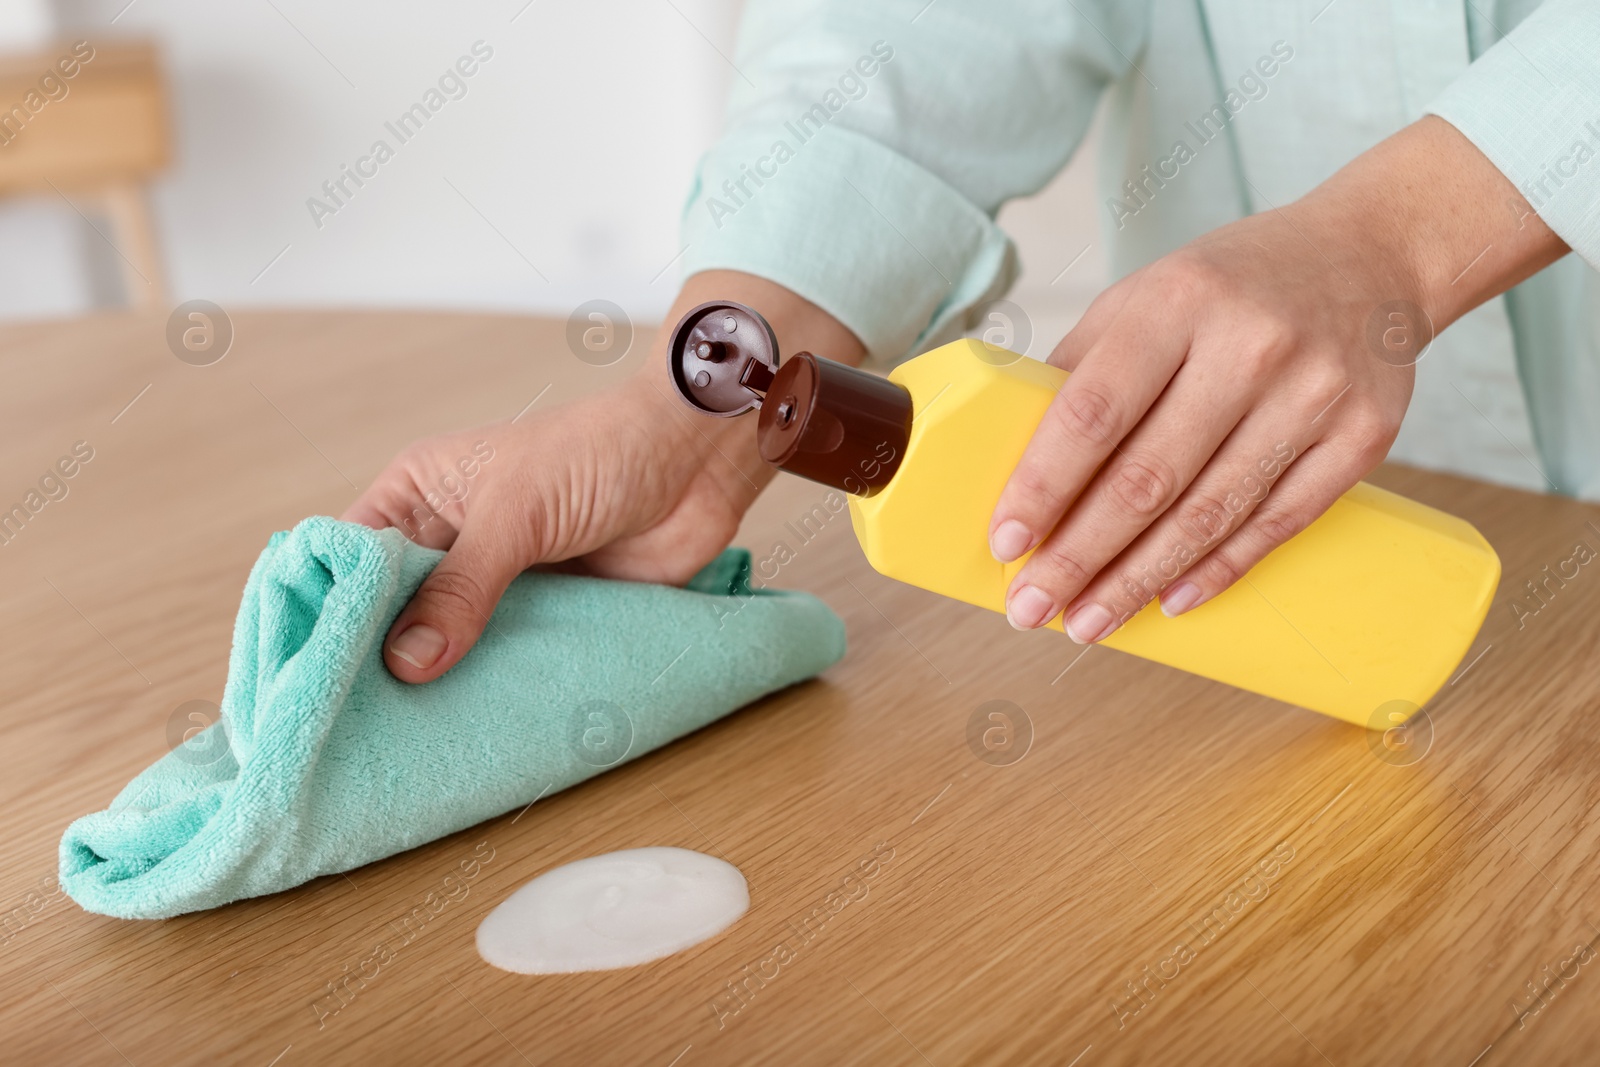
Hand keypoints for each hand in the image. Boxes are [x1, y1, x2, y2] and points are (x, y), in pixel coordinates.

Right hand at [346, 270, 863, 682]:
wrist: (696, 462)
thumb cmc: (599, 452)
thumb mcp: (515, 513)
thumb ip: (461, 586)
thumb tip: (406, 663)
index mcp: (420, 494)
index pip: (350, 556)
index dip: (328, 608)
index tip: (306, 670)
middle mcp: (450, 539)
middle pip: (393, 611)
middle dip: (379, 659)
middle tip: (347, 723)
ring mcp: (499, 581)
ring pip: (449, 643)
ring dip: (438, 683)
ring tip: (400, 742)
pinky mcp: (547, 613)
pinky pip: (506, 660)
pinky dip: (492, 688)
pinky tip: (468, 730)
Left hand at [989, 116, 1566, 641]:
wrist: (1372, 253)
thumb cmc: (1234, 282)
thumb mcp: (1147, 292)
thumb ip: (1083, 366)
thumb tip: (1017, 462)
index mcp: (1179, 300)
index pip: (1093, 412)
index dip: (1043, 487)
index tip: (1005, 544)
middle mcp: (1251, 346)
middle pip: (1147, 479)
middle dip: (1079, 557)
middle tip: (1033, 608)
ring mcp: (1315, 394)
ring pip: (1210, 514)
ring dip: (1138, 581)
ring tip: (1089, 623)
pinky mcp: (1364, 436)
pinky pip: (1277, 523)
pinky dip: (1218, 571)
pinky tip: (1169, 601)